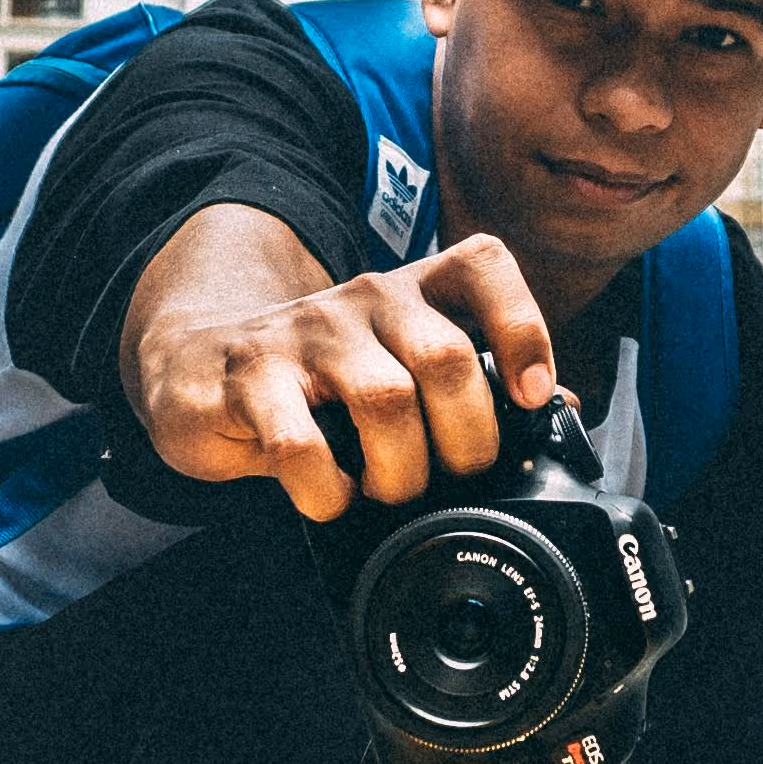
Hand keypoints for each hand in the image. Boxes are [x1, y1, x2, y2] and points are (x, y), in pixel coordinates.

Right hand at [130, 234, 559, 521]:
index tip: (534, 395)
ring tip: (386, 493)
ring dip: (400, 471)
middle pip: (445, 358)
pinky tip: (329, 497)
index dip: (522, 328)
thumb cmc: (319, 382)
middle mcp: (367, 299)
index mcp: (415, 292)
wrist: (199, 366)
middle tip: (451, 479)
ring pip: (385, 399)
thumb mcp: (399, 368)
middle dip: (466, 441)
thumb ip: (474, 385)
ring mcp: (306, 332)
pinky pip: (300, 442)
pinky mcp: (250, 375)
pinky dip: (326, 489)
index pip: (483, 266)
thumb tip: (563, 409)